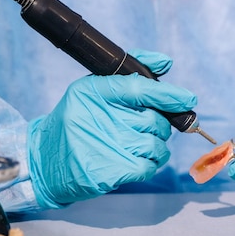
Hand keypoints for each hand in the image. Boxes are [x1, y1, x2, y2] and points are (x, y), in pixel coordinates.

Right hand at [27, 49, 196, 207]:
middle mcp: (100, 116)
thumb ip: (131, 74)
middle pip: (154, 119)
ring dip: (155, 145)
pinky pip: (150, 166)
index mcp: (94, 91)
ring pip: (156, 144)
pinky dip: (150, 163)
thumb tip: (166, 62)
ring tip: (138, 143)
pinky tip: (136, 159)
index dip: (169, 94)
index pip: (140, 88)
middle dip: (159, 124)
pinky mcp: (111, 172)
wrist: (45, 161)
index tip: (188, 99)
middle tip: (143, 126)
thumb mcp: (92, 89)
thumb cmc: (76, 121)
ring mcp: (106, 146)